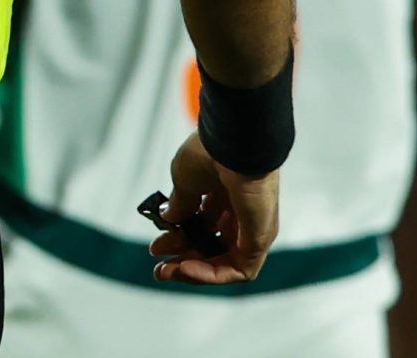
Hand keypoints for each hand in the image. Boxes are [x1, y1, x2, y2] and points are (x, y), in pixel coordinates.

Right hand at [150, 131, 279, 284]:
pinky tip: (186, 268)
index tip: (157, 246)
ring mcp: (251, 226)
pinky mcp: (260, 239)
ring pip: (224, 260)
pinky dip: (211, 273)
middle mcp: (239, 211)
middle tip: (159, 266)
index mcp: (222, 192)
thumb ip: (180, 203)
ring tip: (168, 271)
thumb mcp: (185, 181)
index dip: (178, 237)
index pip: (201, 225)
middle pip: (211, 245)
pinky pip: (238, 268)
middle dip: (182, 257)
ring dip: (194, 270)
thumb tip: (169, 217)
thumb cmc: (210, 152)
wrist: (233, 143)